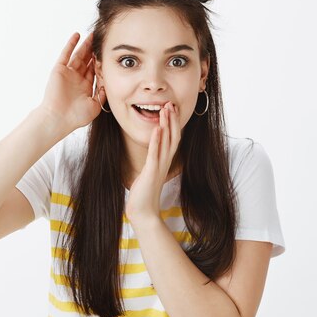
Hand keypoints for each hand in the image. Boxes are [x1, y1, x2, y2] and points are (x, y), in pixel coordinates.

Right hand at [39, 32, 102, 131]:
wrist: (59, 118)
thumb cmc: (76, 116)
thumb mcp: (95, 106)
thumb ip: (102, 95)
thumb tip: (108, 85)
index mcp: (85, 87)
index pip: (94, 70)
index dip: (100, 62)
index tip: (108, 53)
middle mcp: (76, 79)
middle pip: (87, 61)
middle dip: (93, 51)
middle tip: (101, 40)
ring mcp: (67, 74)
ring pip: (78, 56)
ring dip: (84, 45)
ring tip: (91, 35)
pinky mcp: (59, 70)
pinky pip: (65, 54)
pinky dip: (70, 44)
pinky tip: (77, 35)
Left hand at [125, 102, 180, 225]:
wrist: (143, 213)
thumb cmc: (143, 195)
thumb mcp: (148, 174)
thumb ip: (151, 163)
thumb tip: (151, 154)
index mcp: (163, 162)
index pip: (172, 139)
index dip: (173, 124)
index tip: (171, 109)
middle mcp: (164, 163)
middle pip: (173, 137)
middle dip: (172, 120)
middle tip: (171, 104)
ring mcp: (159, 167)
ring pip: (166, 142)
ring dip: (166, 125)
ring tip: (165, 110)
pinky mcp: (151, 172)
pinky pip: (155, 154)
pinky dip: (156, 141)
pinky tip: (157, 129)